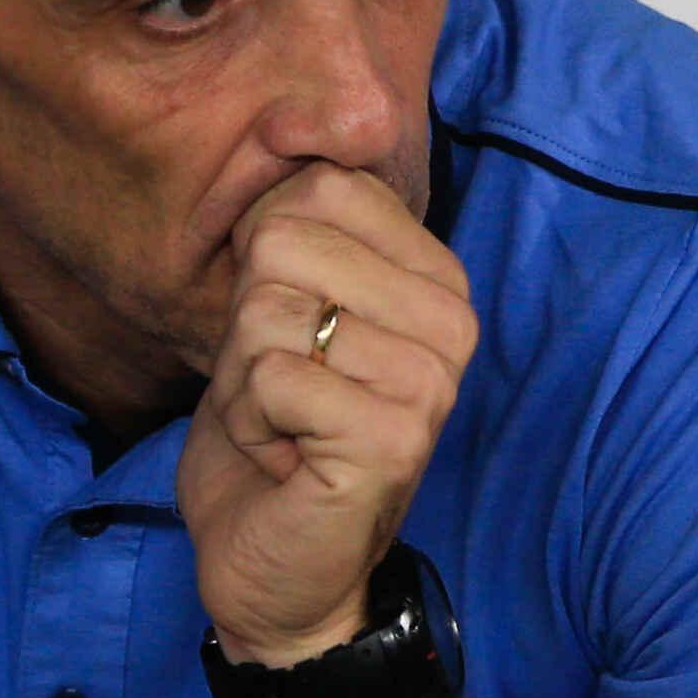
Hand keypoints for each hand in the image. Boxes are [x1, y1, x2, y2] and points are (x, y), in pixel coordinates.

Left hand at [178, 163, 478, 663]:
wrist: (278, 572)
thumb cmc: (277, 438)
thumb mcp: (278, 311)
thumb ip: (292, 232)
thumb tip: (285, 125)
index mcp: (436, 279)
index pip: (321, 186)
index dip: (265, 262)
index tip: (294, 336)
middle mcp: (451, 322)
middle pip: (284, 242)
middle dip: (248, 324)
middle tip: (285, 391)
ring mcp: (430, 381)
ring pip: (267, 311)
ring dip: (247, 381)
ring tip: (288, 428)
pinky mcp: (394, 436)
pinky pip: (271, 375)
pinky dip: (253, 422)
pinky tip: (287, 460)